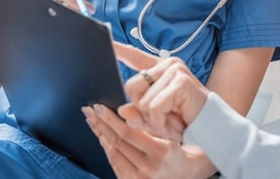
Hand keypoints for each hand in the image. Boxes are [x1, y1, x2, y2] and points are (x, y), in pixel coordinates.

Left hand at [84, 104, 202, 178]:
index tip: (99, 107)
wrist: (190, 175)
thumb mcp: (174, 132)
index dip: (110, 119)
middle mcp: (149, 168)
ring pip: (113, 154)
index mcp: (161, 152)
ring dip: (100, 136)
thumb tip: (124, 111)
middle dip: (100, 125)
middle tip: (88, 111)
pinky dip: (107, 150)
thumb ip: (150, 122)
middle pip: (117, 143)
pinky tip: (102, 138)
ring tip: (92, 121)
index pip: (128, 133)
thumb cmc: (184, 150)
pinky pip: (115, 165)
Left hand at [113, 42, 209, 139]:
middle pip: (131, 87)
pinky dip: (161, 122)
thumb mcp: (155, 118)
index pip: (136, 56)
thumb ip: (138, 113)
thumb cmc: (185, 120)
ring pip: (141, 100)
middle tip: (162, 117)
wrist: (212, 128)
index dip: (120, 50)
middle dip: (141, 110)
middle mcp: (169, 64)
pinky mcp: (181, 82)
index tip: (106, 42)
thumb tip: (122, 110)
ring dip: (153, 119)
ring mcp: (176, 70)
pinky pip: (154, 107)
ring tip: (171, 120)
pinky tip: (175, 122)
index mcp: (161, 69)